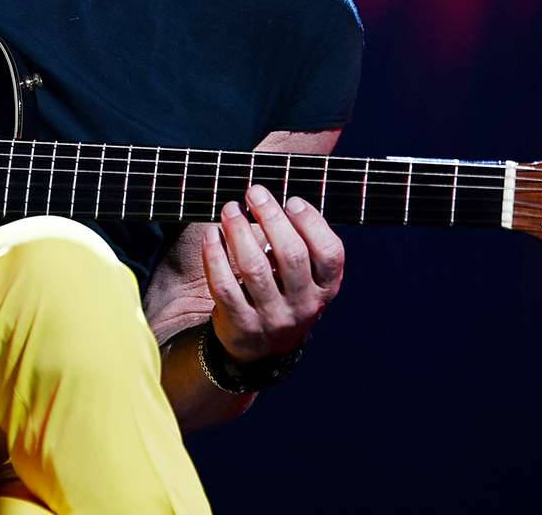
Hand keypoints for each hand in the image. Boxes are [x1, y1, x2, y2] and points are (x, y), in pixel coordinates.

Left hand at [201, 183, 344, 361]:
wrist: (261, 350)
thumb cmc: (283, 293)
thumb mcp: (305, 274)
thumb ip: (300, 237)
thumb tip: (280, 191)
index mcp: (326, 288)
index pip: (330, 254)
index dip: (312, 223)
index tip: (292, 200)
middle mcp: (304, 305)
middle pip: (290, 256)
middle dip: (271, 217)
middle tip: (254, 192)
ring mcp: (272, 318)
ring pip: (254, 269)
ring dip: (239, 232)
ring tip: (229, 208)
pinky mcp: (240, 324)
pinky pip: (224, 286)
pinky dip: (214, 256)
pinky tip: (211, 234)